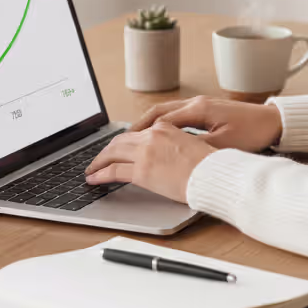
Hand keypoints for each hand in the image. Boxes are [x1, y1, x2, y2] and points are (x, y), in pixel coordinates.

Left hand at [85, 123, 216, 202]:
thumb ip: (174, 145)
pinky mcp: (142, 171)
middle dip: (106, 151)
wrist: (215, 174)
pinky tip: (94, 179)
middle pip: (120, 141)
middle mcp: (152, 136)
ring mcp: (145, 152)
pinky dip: (99, 174)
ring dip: (99, 161)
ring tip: (92, 170)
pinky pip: (113, 171)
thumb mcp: (192, 146)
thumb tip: (166, 156)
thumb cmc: (211, 166)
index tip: (116, 148)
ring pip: (112, 153)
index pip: (136, 133)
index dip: (123, 142)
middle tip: (99, 159)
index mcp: (165, 128)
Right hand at [129, 95, 283, 152]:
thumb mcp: (224, 145)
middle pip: (158, 112)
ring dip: (149, 124)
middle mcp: (196, 103)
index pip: (159, 119)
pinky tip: (159, 135)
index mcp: (198, 109)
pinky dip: (163, 124)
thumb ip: (197, 147)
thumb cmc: (253, 132)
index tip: (124, 144)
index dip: (140, 133)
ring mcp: (202, 104)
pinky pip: (177, 114)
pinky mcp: (208, 109)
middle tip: (120, 142)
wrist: (275, 121)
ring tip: (133, 139)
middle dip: (137, 127)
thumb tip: (173, 154)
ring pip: (166, 112)